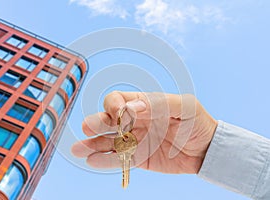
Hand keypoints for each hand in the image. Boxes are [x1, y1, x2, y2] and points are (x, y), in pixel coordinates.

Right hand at [71, 91, 217, 173]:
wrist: (207, 149)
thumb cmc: (196, 122)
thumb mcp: (184, 106)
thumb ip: (158, 103)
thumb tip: (132, 106)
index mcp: (142, 104)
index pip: (118, 101)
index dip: (113, 106)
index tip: (118, 114)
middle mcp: (134, 121)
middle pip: (108, 120)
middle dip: (96, 123)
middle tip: (88, 128)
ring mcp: (134, 140)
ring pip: (108, 141)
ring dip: (92, 144)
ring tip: (78, 149)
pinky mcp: (138, 158)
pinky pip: (119, 159)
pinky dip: (106, 160)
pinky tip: (93, 161)